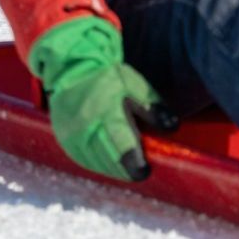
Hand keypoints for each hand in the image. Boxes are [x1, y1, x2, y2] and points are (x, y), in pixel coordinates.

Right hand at [30, 16, 176, 182]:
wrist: (71, 69)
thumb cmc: (107, 77)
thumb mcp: (134, 85)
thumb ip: (153, 106)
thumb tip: (172, 126)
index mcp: (105, 112)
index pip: (123, 149)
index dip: (136, 166)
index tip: (145, 169)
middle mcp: (86, 127)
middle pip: (111, 161)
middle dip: (127, 169)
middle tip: (138, 168)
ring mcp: (72, 136)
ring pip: (98, 163)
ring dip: (114, 168)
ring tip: (126, 164)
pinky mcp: (66, 141)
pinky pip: (85, 160)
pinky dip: (100, 163)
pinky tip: (110, 160)